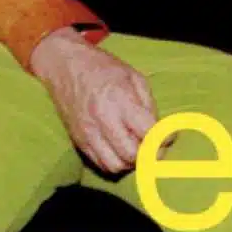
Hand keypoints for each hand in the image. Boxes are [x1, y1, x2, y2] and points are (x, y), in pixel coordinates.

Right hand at [30, 27, 157, 172]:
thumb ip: (149, 106)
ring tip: (136, 150)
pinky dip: (114, 163)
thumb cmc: (104, 69)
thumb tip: (160, 132)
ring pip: (115, 165)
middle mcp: (102, 120)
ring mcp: (88, 133)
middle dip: (148, 155)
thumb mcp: (135, 78)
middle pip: (131, 155)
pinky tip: (120, 151)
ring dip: (131, 163)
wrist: (64, 65)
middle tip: (153, 147)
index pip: (148, 133)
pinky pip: (99, 164)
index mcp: (120, 102)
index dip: (163, 140)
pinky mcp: (78, 140)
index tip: (168, 137)